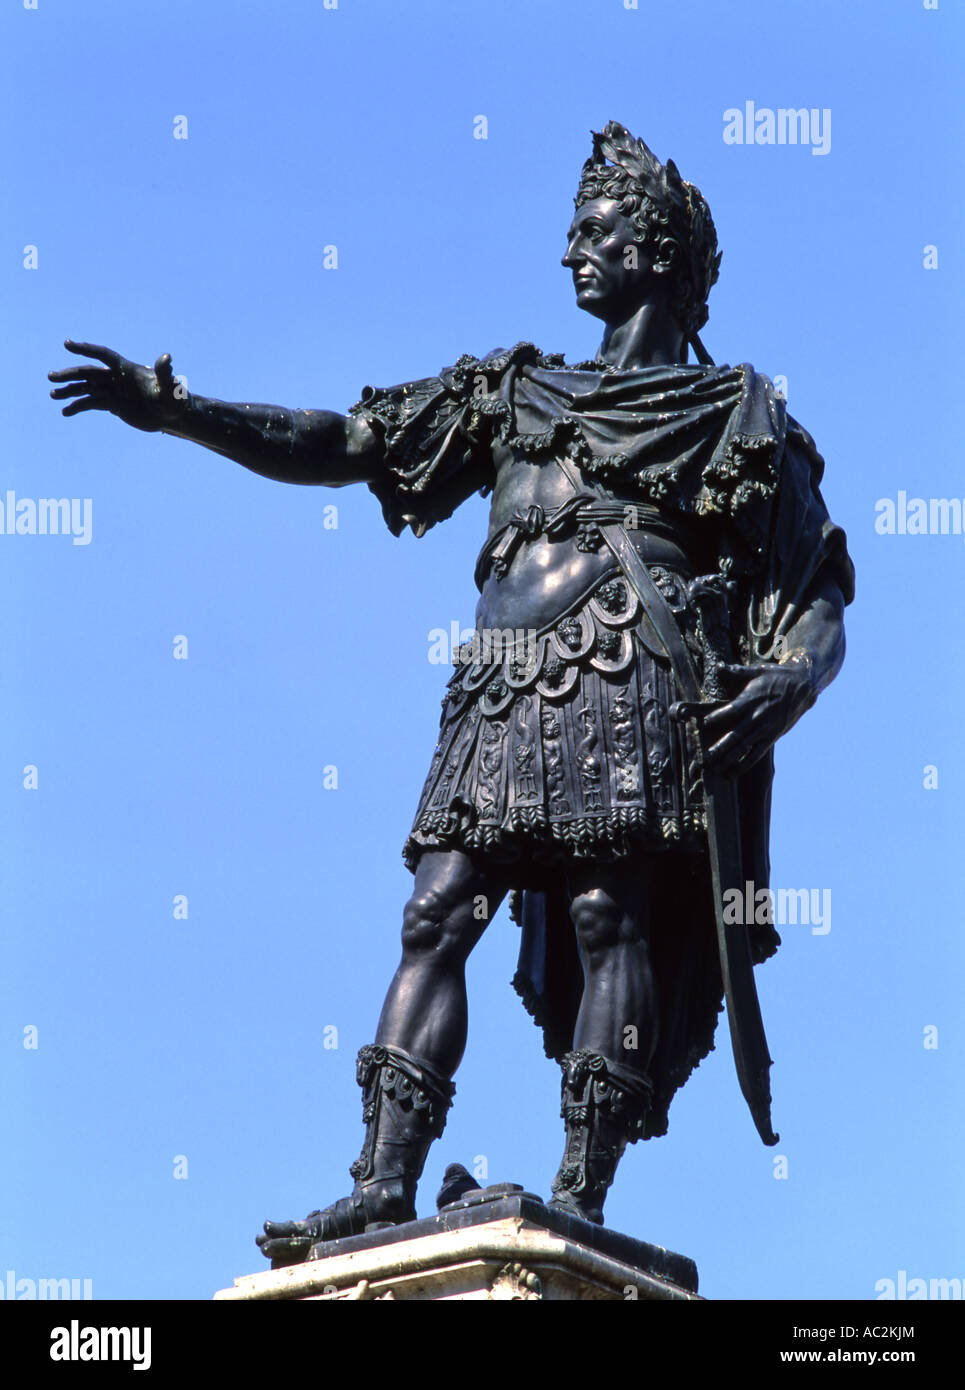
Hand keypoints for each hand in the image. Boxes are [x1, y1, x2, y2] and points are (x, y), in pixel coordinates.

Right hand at [48, 341, 184, 432]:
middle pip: (89, 373)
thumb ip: (165, 374)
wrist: (173, 415)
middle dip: (70, 374)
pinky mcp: (113, 405)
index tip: (67, 344)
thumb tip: (166, 358)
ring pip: (87, 388)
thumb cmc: (174, 399)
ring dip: (69, 391)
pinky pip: (91, 404)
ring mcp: (114, 391)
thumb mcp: (170, 388)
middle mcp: (117, 378)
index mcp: (127, 369)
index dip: (86, 349)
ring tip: (52, 395)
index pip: (103, 355)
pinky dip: (78, 407)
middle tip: (51, 377)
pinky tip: (66, 412)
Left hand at [698, 661, 815, 775]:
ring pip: (744, 748)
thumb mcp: (757, 670)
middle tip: (704, 759)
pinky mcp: (772, 736)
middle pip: (735, 735)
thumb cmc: (776, 677)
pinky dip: (744, 764)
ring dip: (729, 760)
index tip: (703, 723)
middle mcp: (757, 716)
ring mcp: (765, 728)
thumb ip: (736, 671)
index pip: (730, 710)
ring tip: (715, 770)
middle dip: (719, 748)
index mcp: (751, 699)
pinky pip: (756, 754)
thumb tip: (718, 666)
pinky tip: (732, 773)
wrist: (803, 685)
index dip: (717, 717)